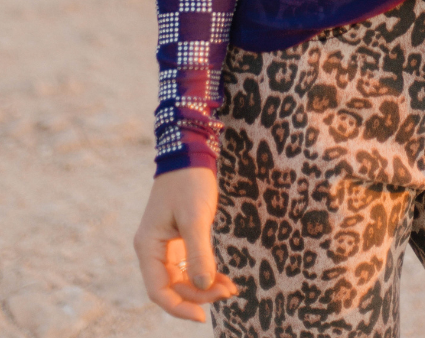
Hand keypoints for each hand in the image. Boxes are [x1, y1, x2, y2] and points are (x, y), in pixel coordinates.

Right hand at [134, 166, 237, 321]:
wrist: (190, 153)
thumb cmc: (189, 182)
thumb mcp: (195, 217)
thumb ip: (198, 252)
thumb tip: (204, 284)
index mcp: (148, 246)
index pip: (158, 291)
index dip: (179, 308)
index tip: (202, 317)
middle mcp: (153, 250)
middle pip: (173, 287)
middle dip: (200, 295)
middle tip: (228, 292)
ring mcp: (166, 245)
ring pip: (183, 279)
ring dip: (205, 286)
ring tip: (231, 288)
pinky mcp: (180, 239)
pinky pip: (190, 266)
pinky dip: (206, 273)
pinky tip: (224, 279)